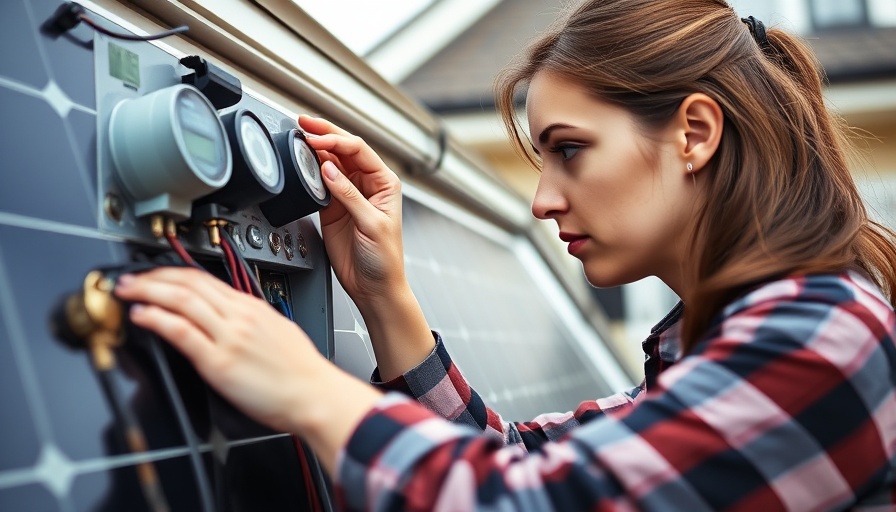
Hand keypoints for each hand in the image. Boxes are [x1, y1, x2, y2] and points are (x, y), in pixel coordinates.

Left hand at [114, 267, 326, 432]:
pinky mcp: (219, 362)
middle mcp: (239, 316)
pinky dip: (157, 319)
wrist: (315, 395)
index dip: (171, 272)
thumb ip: (250, 321)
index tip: (152, 274)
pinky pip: (182, 332)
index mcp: (252, 307)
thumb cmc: (300, 371)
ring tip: (127, 292)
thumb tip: (229, 317)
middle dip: (152, 277)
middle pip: (188, 284)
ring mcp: (228, 337)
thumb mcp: (277, 331)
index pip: (204, 279)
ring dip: (148, 292)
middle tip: (128, 279)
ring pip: (181, 300)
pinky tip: (142, 316)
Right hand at [299, 116, 434, 380]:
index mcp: (384, 183)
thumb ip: (349, 196)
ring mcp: (348, 195)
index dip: (337, 140)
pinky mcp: (332, 208)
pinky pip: (318, 182)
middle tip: (303, 123)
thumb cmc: (386, 259)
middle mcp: (367, 185)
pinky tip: (300, 163)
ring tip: (298, 138)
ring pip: (329, 162)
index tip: (317, 140)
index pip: (359, 150)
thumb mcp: (372, 224)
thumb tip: (329, 169)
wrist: (374, 287)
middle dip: (324, 133)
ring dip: (314, 150)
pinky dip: (308, 171)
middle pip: (343, 150)